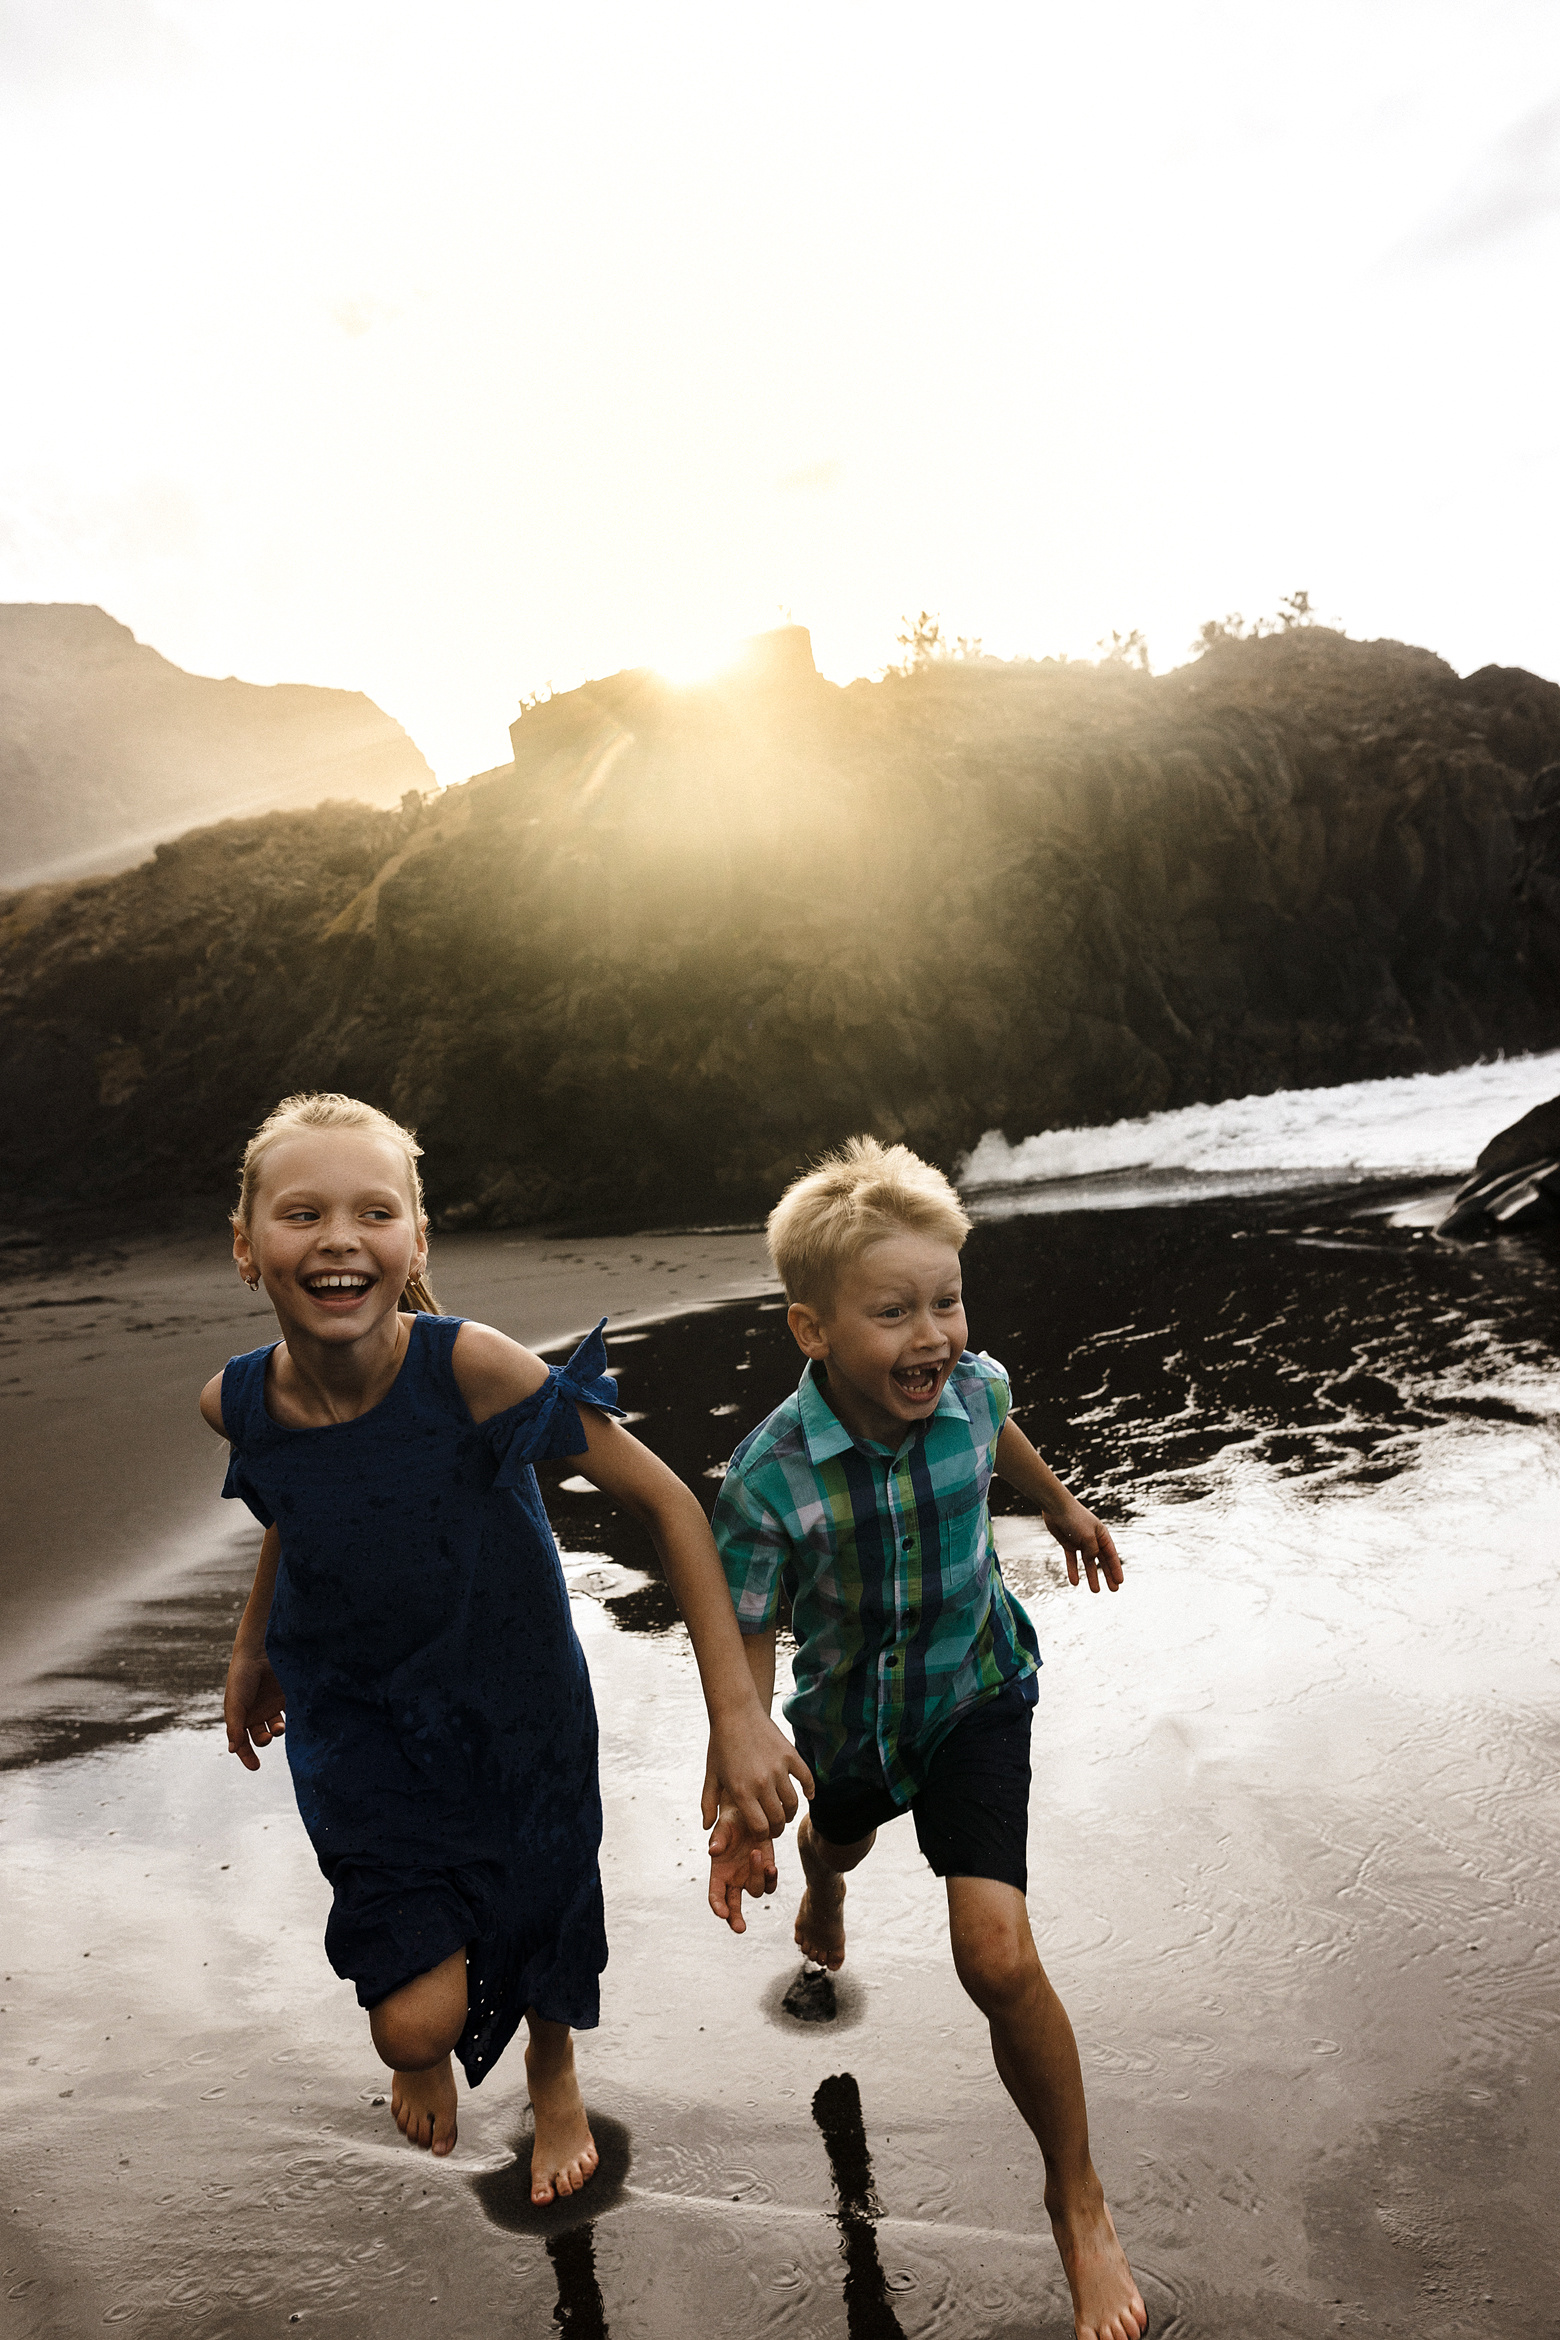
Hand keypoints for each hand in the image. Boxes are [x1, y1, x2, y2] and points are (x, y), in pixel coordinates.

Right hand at [224, 1642, 286, 1769]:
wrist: (260, 1652)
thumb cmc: (241, 1677)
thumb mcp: (235, 1704)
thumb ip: (235, 1727)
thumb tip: (232, 1751)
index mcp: (240, 1717)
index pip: (242, 1743)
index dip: (247, 1756)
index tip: (255, 1767)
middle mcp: (256, 1714)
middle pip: (261, 1737)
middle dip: (265, 1740)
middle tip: (269, 1736)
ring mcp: (272, 1707)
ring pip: (277, 1728)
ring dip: (278, 1732)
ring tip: (279, 1726)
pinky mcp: (287, 1698)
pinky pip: (292, 1715)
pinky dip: (294, 1721)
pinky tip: (293, 1720)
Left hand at [700, 1711, 813, 1839]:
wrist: (735, 1713)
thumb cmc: (720, 1746)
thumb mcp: (711, 1776)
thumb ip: (708, 1804)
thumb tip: (707, 1827)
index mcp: (741, 1792)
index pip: (760, 1828)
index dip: (763, 1836)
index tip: (762, 1834)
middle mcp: (762, 1783)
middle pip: (778, 1819)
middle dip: (777, 1829)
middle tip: (775, 1828)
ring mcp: (778, 1769)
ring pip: (793, 1803)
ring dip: (790, 1813)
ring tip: (785, 1813)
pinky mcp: (790, 1755)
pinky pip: (807, 1779)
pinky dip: (810, 1790)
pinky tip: (807, 1795)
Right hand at [706, 1805, 777, 1932]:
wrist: (750, 1814)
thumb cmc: (732, 1821)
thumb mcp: (723, 1827)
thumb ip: (718, 1839)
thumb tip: (713, 1851)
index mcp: (719, 1873)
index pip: (715, 1896)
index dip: (718, 1906)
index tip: (722, 1913)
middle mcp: (733, 1880)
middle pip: (733, 1907)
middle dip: (735, 1919)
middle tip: (740, 1928)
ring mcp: (750, 1877)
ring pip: (756, 1891)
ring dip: (757, 1876)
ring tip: (755, 1853)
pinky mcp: (766, 1871)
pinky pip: (770, 1884)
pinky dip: (771, 1879)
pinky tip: (771, 1867)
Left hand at [1042, 1497, 1123, 1592]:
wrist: (1055, 1507)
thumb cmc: (1074, 1518)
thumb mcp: (1087, 1536)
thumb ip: (1091, 1551)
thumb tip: (1091, 1561)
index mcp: (1102, 1535)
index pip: (1111, 1555)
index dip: (1116, 1569)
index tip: (1120, 1582)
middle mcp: (1093, 1539)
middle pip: (1102, 1560)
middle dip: (1108, 1575)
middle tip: (1114, 1590)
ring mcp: (1080, 1542)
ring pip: (1088, 1563)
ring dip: (1092, 1576)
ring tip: (1095, 1590)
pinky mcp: (1068, 1544)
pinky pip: (1072, 1560)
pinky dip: (1073, 1570)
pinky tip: (1074, 1582)